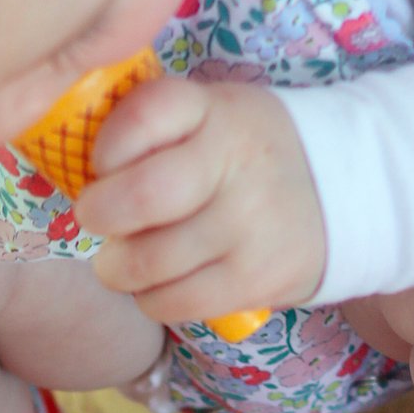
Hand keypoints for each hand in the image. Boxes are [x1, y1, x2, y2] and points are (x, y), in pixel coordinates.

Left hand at [73, 77, 326, 323]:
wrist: (342, 193)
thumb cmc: (243, 154)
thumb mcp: (208, 115)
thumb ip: (150, 128)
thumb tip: (72, 169)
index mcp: (215, 110)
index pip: (144, 115)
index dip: (106, 147)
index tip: (102, 165)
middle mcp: (237, 161)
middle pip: (140, 199)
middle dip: (99, 215)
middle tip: (96, 218)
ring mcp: (250, 223)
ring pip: (148, 261)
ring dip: (118, 267)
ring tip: (124, 259)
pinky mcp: (256, 277)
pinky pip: (173, 302)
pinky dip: (150, 299)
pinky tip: (158, 284)